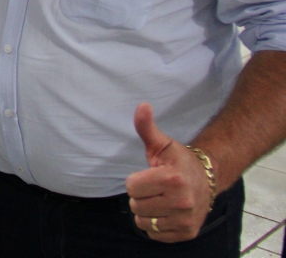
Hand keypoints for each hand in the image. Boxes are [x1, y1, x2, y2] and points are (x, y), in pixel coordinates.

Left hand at [126, 102, 214, 242]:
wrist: (208, 180)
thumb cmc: (179, 161)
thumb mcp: (162, 143)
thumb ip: (146, 127)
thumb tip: (142, 105)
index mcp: (172, 179)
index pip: (131, 187)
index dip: (136, 180)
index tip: (150, 175)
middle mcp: (181, 202)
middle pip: (135, 205)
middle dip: (141, 196)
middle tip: (156, 188)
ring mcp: (186, 219)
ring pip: (143, 221)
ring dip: (147, 212)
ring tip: (160, 200)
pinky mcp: (187, 233)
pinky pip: (154, 234)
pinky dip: (156, 225)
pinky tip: (166, 212)